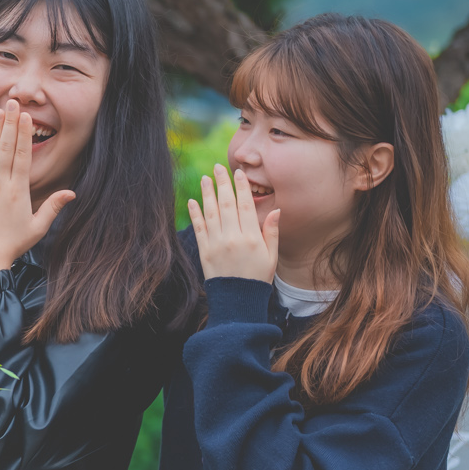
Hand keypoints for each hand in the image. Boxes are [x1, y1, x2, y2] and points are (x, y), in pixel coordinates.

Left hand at [0, 100, 74, 280]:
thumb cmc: (13, 245)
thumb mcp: (37, 227)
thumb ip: (54, 207)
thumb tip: (72, 192)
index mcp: (19, 191)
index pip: (23, 156)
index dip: (24, 134)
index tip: (26, 116)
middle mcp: (1, 186)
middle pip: (7, 149)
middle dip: (10, 124)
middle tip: (13, 102)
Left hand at [188, 164, 278, 282]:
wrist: (238, 301)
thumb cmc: (258, 278)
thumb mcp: (271, 256)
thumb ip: (271, 232)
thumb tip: (275, 210)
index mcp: (252, 237)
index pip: (245, 206)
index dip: (241, 187)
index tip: (237, 173)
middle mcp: (233, 238)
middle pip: (227, 204)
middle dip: (222, 184)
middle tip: (218, 167)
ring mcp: (217, 245)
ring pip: (211, 213)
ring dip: (207, 194)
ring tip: (205, 179)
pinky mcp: (205, 252)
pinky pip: (199, 229)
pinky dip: (195, 214)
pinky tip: (193, 201)